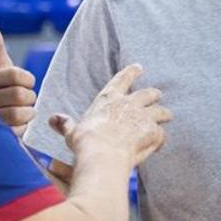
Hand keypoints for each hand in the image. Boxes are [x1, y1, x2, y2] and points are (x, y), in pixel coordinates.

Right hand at [0, 18, 34, 137]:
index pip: (16, 74)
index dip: (25, 78)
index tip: (20, 82)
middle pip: (20, 95)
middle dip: (27, 97)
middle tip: (19, 100)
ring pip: (21, 113)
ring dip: (25, 113)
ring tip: (16, 112)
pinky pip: (19, 131)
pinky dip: (20, 128)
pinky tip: (11, 126)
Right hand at [49, 64, 170, 165]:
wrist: (103, 153)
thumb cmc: (85, 141)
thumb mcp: (72, 131)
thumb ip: (65, 124)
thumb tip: (52, 119)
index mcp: (109, 99)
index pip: (122, 79)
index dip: (131, 73)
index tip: (138, 67)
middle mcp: (129, 103)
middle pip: (147, 94)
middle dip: (153, 94)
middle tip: (157, 94)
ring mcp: (143, 117)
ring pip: (160, 111)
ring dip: (164, 114)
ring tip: (168, 116)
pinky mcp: (153, 132)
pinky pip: (161, 134)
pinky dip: (161, 139)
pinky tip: (159, 143)